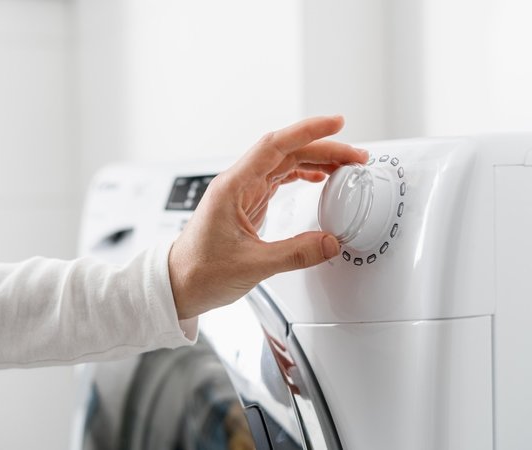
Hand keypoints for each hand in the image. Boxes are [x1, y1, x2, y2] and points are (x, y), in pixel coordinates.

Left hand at [168, 116, 367, 318]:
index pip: (274, 146)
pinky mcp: (247, 205)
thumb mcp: (252, 265)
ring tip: (343, 165)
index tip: (335, 123)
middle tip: (354, 156)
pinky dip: (301, 176)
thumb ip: (295, 254)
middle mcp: (237, 184)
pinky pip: (278, 181)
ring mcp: (242, 193)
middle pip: (285, 152)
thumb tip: (329, 243)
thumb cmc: (199, 271)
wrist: (178, 284)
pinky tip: (316, 178)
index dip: (308, 131)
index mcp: (232, 187)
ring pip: (283, 164)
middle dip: (322, 148)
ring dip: (314, 161)